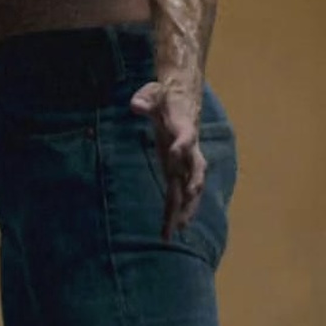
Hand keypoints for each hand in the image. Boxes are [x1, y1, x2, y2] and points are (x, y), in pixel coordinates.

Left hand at [130, 79, 206, 239]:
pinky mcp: (177, 165)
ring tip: (178, 229)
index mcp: (181, 133)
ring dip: (185, 209)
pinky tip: (174, 225)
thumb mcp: (151, 95)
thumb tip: (135, 105)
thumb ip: (144, 101)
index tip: (176, 158)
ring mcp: (184, 160)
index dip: (181, 151)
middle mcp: (187, 151)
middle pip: (190, 177)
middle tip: (180, 221)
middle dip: (185, 200)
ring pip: (189, 189)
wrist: (180, 96)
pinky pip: (179, 188)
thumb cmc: (164, 99)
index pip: (183, 144)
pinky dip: (177, 206)